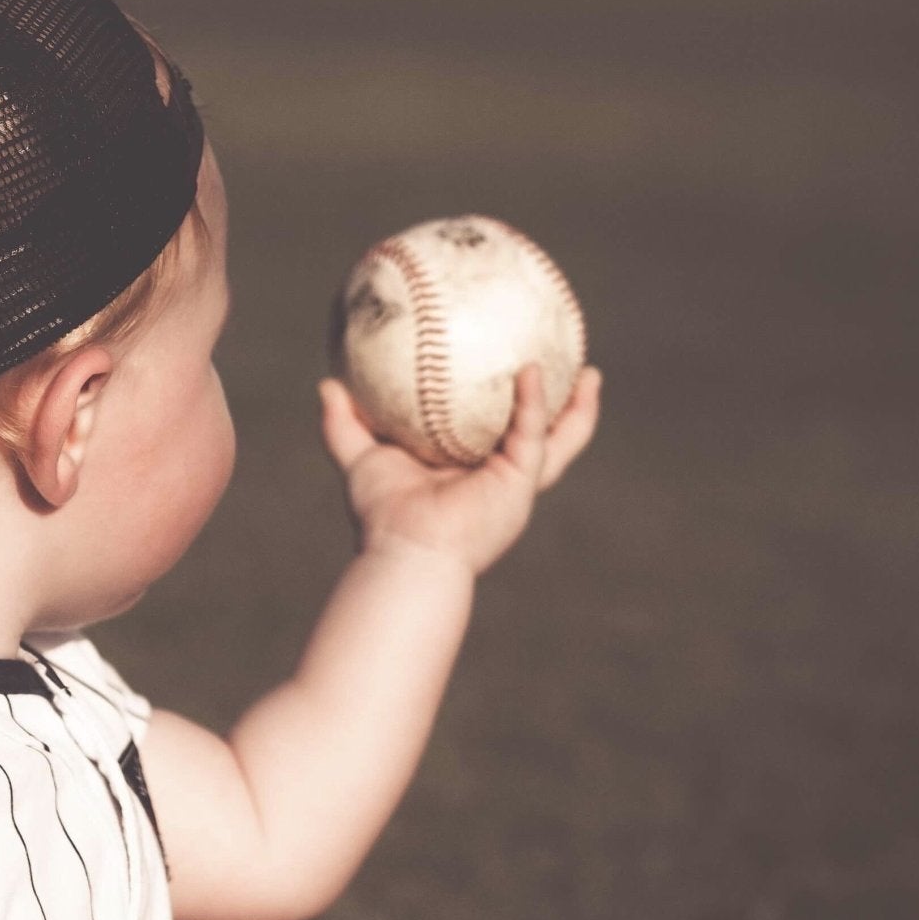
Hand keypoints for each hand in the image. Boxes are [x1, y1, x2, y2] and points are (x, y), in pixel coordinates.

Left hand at [318, 362, 600, 575]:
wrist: (403, 552)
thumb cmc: (383, 516)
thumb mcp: (361, 458)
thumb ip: (344, 424)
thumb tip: (327, 384)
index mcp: (470, 472)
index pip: (499, 435)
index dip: (513, 407)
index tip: (515, 367)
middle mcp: (498, 477)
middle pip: (544, 438)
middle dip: (565, 408)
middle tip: (573, 368)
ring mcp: (514, 483)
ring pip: (560, 441)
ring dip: (579, 408)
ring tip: (590, 373)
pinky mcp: (519, 484)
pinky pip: (531, 433)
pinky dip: (534, 402)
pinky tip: (532, 370)